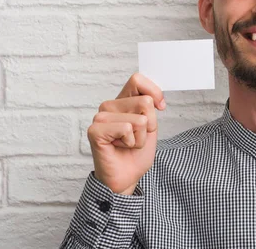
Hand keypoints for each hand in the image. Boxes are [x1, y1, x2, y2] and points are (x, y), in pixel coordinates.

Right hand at [87, 73, 164, 194]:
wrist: (126, 177)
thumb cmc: (136, 153)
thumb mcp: (150, 126)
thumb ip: (150, 107)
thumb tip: (154, 98)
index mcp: (122, 101)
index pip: (137, 79)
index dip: (154, 92)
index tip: (160, 107)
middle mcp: (109, 106)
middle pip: (145, 102)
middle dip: (149, 125)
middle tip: (136, 137)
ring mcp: (100, 117)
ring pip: (139, 119)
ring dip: (140, 137)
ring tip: (128, 144)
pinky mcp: (95, 130)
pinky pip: (126, 128)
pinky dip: (131, 142)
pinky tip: (119, 147)